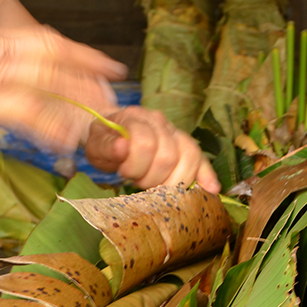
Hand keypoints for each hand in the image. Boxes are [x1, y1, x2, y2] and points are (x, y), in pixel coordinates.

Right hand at [0, 17, 125, 152]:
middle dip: (90, 72)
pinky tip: (66, 141)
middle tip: (116, 88)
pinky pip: (26, 112)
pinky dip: (51, 126)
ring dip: (79, 100)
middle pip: (55, 56)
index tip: (101, 61)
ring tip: (102, 117)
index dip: (77, 50)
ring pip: (49, 83)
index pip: (43, 38)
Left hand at [85, 106, 219, 192]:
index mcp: (136, 117)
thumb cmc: (106, 142)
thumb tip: (122, 147)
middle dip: (152, 178)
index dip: (135, 166)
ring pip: (189, 158)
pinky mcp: (186, 146)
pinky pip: (201, 159)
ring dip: (172, 181)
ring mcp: (175, 133)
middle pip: (168, 155)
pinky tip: (210, 189)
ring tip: (157, 184)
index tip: (123, 172)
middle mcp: (160, 122)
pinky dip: (206, 175)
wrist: (114, 133)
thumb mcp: (95, 144)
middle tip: (138, 180)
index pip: (145, 143)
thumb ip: (105, 146)